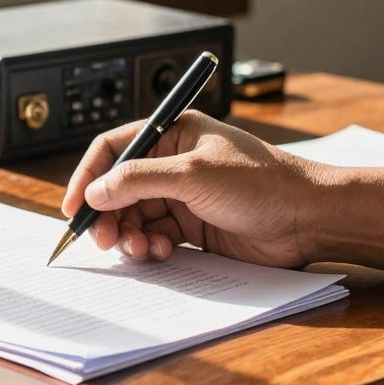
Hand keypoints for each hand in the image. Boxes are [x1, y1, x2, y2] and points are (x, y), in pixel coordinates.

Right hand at [61, 111, 326, 267]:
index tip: (73, 207)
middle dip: (108, 215)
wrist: (310, 219)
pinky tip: (163, 251)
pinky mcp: (193, 226)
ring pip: (134, 216)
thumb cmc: (262, 183)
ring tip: (139, 248)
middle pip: (119, 188)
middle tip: (104, 239)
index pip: (113, 149)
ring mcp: (183, 195)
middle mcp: (173, 162)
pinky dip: (151, 246)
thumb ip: (138, 180)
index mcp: (172, 133)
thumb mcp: (193, 174)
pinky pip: (155, 236)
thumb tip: (94, 193)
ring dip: (130, 234)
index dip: (88, 177)